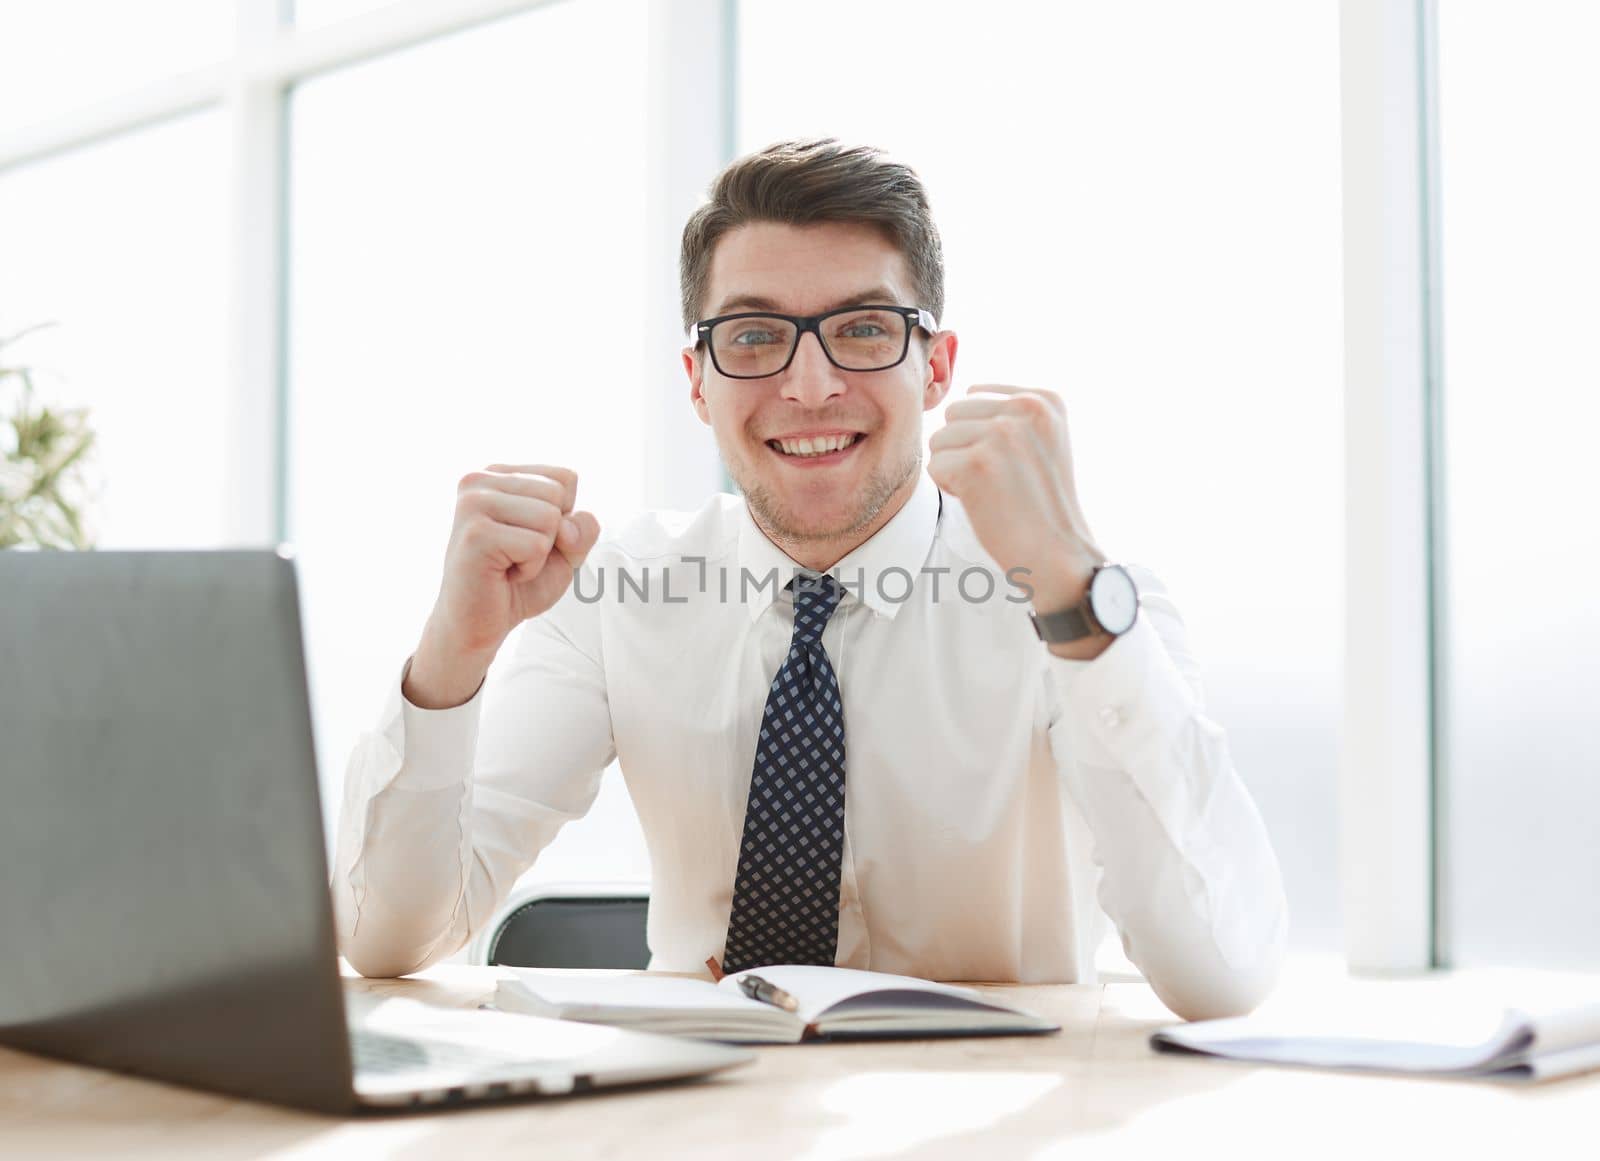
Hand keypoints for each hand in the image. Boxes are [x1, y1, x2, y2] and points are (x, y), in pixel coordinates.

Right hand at [407, 464, 599, 707]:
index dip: (563, 518)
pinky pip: (537, 546)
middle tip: (516, 555)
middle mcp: (478, 480)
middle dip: (551, 536)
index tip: (527, 538)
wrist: (479, 624)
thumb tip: (566, 526)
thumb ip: (583, 527)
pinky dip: (530, 569)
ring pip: (550, 518)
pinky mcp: (476, 534)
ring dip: (539, 554)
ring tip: (508, 563)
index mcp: (497, 474)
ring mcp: (473, 505)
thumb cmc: (519, 582)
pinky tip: (502, 574)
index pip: (566, 478)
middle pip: (558, 495)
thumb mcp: (566, 549)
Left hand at [927, 384, 1106, 615]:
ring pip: (939, 440)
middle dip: (964, 448)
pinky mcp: (977, 463)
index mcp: (1043, 399)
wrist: (1057, 552)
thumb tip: (965, 393)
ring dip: (956, 469)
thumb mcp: (1044, 440)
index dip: (980, 435)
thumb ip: (1012, 412)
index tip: (1010, 464)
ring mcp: (1001, 434)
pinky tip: (982, 502)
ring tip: (992, 490)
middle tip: (998, 479)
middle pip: (953, 415)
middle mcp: (1025, 409)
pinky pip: (935, 466)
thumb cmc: (1042, 503)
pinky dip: (950, 489)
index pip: (975, 396)